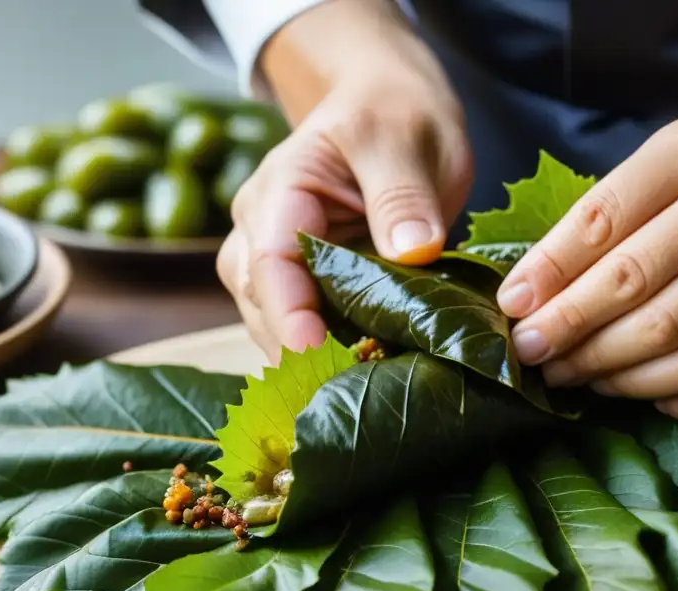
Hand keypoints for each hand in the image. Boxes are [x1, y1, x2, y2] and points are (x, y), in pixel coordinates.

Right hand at [217, 1, 470, 362]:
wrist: (391, 111)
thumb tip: (413, 253)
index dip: (288, 314)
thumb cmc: (393, 114)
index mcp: (280, 190)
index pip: (270, 261)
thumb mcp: (402, 137)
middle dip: (299, 352)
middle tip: (348, 392)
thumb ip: (402, 194)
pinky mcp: (310, 286)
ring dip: (313, 360)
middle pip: (265, 304)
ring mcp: (282, 263)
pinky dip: (331, 354)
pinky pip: (308, 328)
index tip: (316, 355)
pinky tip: (364, 377)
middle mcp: (264, 231)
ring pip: (278, 325)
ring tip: (359, 393)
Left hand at [496, 41, 677, 422]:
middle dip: (572, 334)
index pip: (604, 222)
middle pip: (641, 293)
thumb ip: (595, 222)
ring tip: (580, 376)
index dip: (549, 275)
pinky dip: (676, 402)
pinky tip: (644, 394)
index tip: (511, 311)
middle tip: (535, 355)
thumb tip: (523, 299)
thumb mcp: (662, 165)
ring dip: (616, 377)